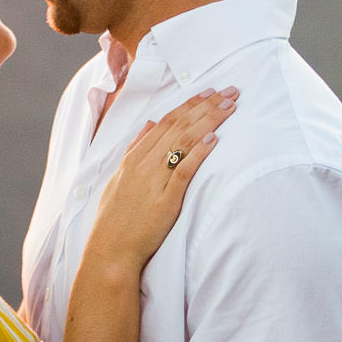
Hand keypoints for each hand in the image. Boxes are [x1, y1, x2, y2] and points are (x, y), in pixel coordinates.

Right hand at [85, 87, 236, 267]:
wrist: (111, 250)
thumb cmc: (115, 218)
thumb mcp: (119, 178)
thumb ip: (134, 149)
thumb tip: (149, 124)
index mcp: (134, 157)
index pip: (166, 122)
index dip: (190, 105)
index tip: (209, 92)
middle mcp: (144, 164)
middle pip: (180, 126)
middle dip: (207, 106)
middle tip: (230, 92)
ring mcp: (154, 180)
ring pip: (184, 142)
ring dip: (209, 121)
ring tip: (229, 107)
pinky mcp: (165, 200)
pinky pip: (184, 171)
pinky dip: (199, 153)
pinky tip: (214, 139)